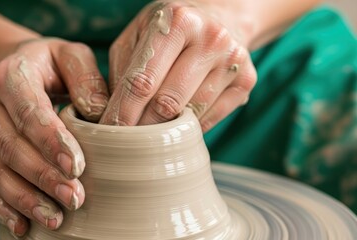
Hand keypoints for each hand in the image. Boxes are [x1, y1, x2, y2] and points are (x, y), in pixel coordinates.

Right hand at [0, 38, 108, 236]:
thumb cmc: (52, 65)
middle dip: (43, 176)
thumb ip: (86, 78)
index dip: (50, 141)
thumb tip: (98, 114)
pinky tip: (23, 227)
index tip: (76, 166)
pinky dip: (6, 208)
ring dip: (26, 198)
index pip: (29, 112)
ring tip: (54, 218)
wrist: (16, 68)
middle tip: (74, 198)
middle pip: (12, 147)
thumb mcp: (71, 56)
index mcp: (10, 77)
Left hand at [100, 0, 256, 131]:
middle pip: (167, 103)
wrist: (219, 17)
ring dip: (166, 130)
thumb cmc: (169, 30)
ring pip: (191, 115)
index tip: (109, 134)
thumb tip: (110, 115)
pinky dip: (189, 127)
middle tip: (126, 142)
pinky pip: (210, 119)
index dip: (123, 113)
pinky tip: (178, 122)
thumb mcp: (138, 35)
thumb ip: (122, 70)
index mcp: (178, 22)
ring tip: (151, 132)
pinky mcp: (247, 81)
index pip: (142, 80)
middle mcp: (211, 38)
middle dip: (142, 128)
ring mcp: (233, 60)